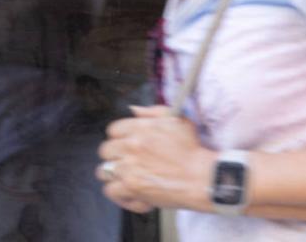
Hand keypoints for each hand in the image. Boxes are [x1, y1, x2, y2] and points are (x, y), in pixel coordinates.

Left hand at [96, 105, 215, 212]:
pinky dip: (119, 194)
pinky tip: (129, 193)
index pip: (113, 130)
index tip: (125, 144)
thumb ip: (152, 112)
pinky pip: (111, 191)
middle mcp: (130, 147)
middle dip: (115, 156)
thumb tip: (134, 110)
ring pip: (103, 171)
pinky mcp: (132, 189)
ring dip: (113, 174)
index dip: (119, 138)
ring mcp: (129, 169)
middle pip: (105, 150)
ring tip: (125, 178)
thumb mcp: (176, 119)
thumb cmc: (192, 150)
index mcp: (139, 129)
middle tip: (126, 161)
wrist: (202, 177)